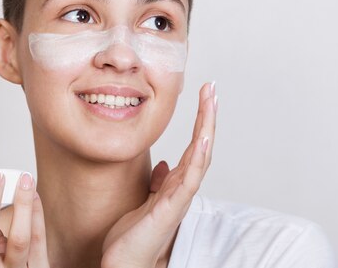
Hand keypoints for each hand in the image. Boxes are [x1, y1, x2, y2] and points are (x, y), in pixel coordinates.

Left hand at [102, 82, 217, 267]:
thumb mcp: (144, 201)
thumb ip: (158, 183)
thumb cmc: (134, 236)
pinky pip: (188, 179)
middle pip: (202, 145)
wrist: (126, 263)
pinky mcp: (171, 208)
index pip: (193, 145)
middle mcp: (182, 187)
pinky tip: (202, 138)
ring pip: (200, 157)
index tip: (204, 95)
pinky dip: (197, 158)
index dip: (200, 120)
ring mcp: (180, 197)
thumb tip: (163, 165)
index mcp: (176, 183)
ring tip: (211, 101)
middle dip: (208, 116)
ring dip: (206, 127)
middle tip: (212, 88)